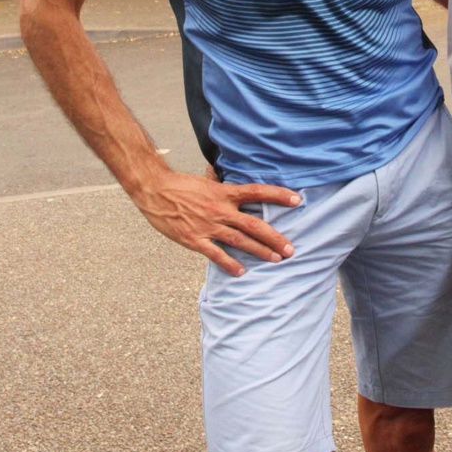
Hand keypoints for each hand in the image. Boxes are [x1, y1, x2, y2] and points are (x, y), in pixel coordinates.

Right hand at [136, 167, 300, 275]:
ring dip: (259, 251)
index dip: (278, 195)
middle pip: (254, 223)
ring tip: (275, 259)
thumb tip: (229, 178)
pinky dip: (229, 264)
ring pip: (239, 240)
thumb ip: (219, 184)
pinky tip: (241, 272)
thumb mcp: (205, 182)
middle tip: (291, 248)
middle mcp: (220, 209)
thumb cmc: (180, 185)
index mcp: (224, 192)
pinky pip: (215, 254)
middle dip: (274, 237)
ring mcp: (208, 225)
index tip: (297, 199)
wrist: (154, 190)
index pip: (257, 191)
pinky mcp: (194, 239)